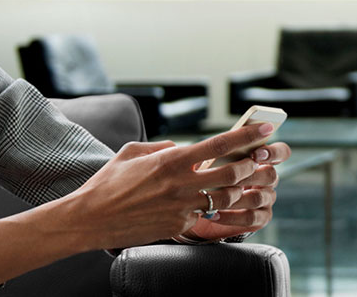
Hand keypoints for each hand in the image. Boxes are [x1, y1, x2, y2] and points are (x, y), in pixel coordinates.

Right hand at [65, 123, 276, 250]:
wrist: (91, 218)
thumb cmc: (108, 183)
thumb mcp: (132, 152)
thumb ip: (161, 147)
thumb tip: (181, 147)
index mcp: (171, 160)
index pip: (220, 145)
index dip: (247, 137)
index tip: (265, 130)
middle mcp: (181, 184)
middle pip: (233, 174)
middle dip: (248, 166)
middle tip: (252, 161)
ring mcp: (182, 207)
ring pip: (225, 197)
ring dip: (235, 189)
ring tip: (235, 183)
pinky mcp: (179, 226)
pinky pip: (204, 215)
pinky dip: (210, 208)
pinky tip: (205, 204)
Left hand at [184, 141, 291, 240]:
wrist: (197, 207)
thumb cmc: (207, 175)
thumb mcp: (214, 160)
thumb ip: (225, 150)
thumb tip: (227, 142)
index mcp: (262, 159)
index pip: (281, 152)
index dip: (274, 152)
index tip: (256, 154)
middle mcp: (268, 179)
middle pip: (271, 175)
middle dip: (250, 174)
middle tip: (231, 176)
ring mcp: (266, 199)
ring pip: (258, 197)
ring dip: (235, 196)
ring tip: (214, 195)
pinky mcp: (260, 219)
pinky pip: (251, 217)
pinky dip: (230, 216)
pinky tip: (213, 214)